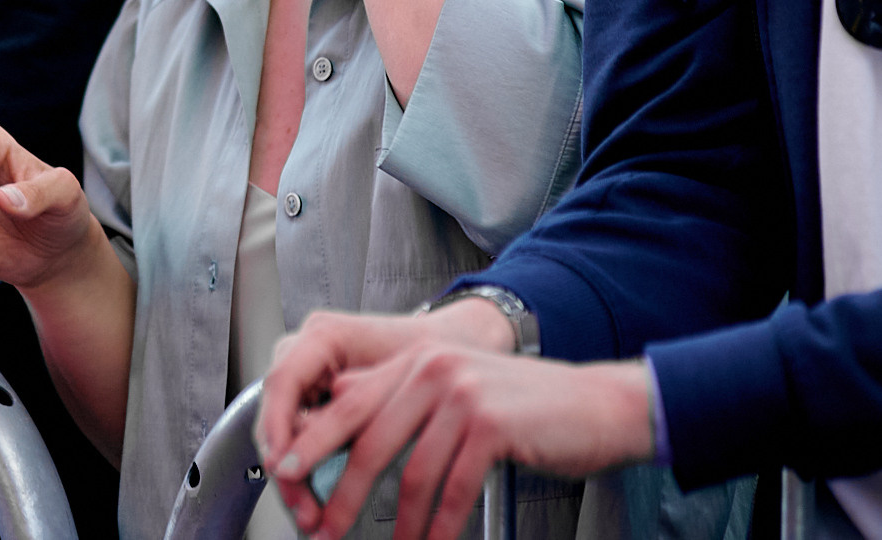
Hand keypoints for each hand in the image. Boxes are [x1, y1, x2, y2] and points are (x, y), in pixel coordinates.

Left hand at [259, 307, 651, 539]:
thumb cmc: (525, 408)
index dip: (313, 441)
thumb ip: (404, 401)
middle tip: (323, 528)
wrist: (596, 406)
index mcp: (416, 359)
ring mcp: (462, 394)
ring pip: (411, 473)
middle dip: (341, 492)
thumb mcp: (456, 390)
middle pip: (369, 440)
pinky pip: (452, 490)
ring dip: (396, 523)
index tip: (285, 473)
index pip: (348, 401)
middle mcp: (432, 369)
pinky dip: (437, 528)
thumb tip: (346, 425)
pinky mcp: (490, 425)